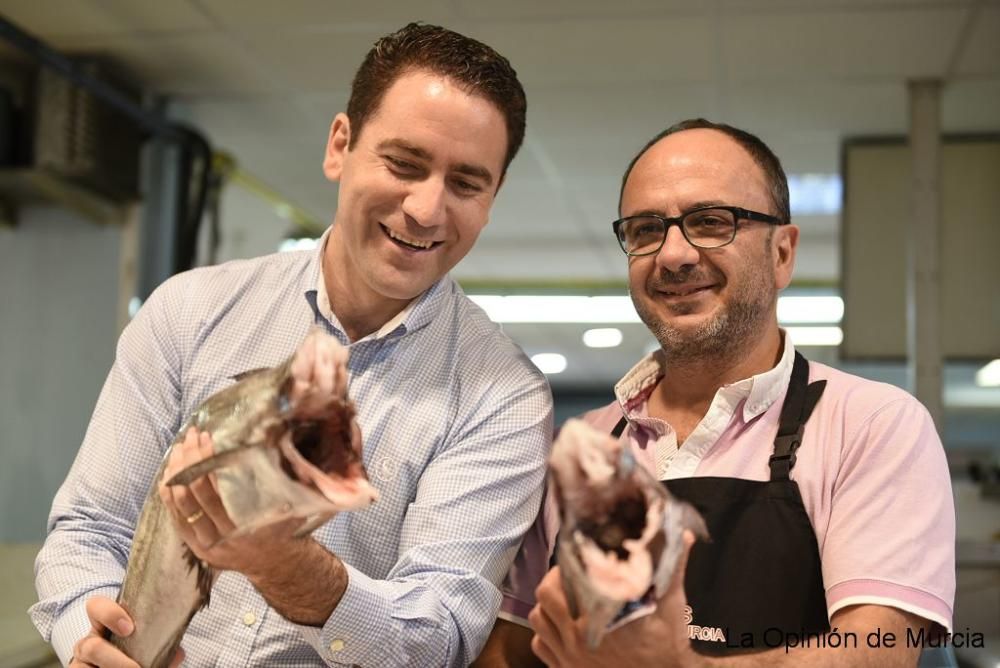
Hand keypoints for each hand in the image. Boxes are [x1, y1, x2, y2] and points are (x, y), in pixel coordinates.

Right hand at [71, 595, 182, 667]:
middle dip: (116, 660)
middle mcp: (88, 643)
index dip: (109, 614)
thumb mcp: (147, 645)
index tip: (130, 628)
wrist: (127, 663)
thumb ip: (162, 645)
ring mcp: (81, 663)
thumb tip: (178, 653)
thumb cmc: (137, 653)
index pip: (96, 606)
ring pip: (84, 667)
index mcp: (105, 625)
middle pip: (91, 646)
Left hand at [158, 427, 304, 577]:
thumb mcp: (290, 512)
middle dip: (189, 460)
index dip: (207, 461)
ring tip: (179, 448)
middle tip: (190, 436)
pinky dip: (168, 495)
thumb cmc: (282, 530)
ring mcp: (203, 543)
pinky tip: (168, 473)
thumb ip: (290, 490)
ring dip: (176, 473)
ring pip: (179, 505)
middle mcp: (219, 538)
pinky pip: (174, 517)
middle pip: (194, 494)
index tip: (207, 438)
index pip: (215, 489)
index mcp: (242, 528)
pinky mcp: (193, 545)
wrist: (273, 563)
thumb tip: (296, 458)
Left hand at [528, 531, 696, 667]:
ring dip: (548, 606)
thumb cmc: (667, 644)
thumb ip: (671, 567)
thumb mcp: (670, 605)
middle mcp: (579, 637)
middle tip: (570, 577)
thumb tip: (682, 534)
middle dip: (555, 581)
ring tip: (564, 600)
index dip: (568, 564)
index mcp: (600, 616)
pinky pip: (540, 647)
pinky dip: (546, 635)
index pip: (567, 579)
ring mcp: (570, 657)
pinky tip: (563, 629)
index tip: (577, 558)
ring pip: (538, 620)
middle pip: (546, 595)